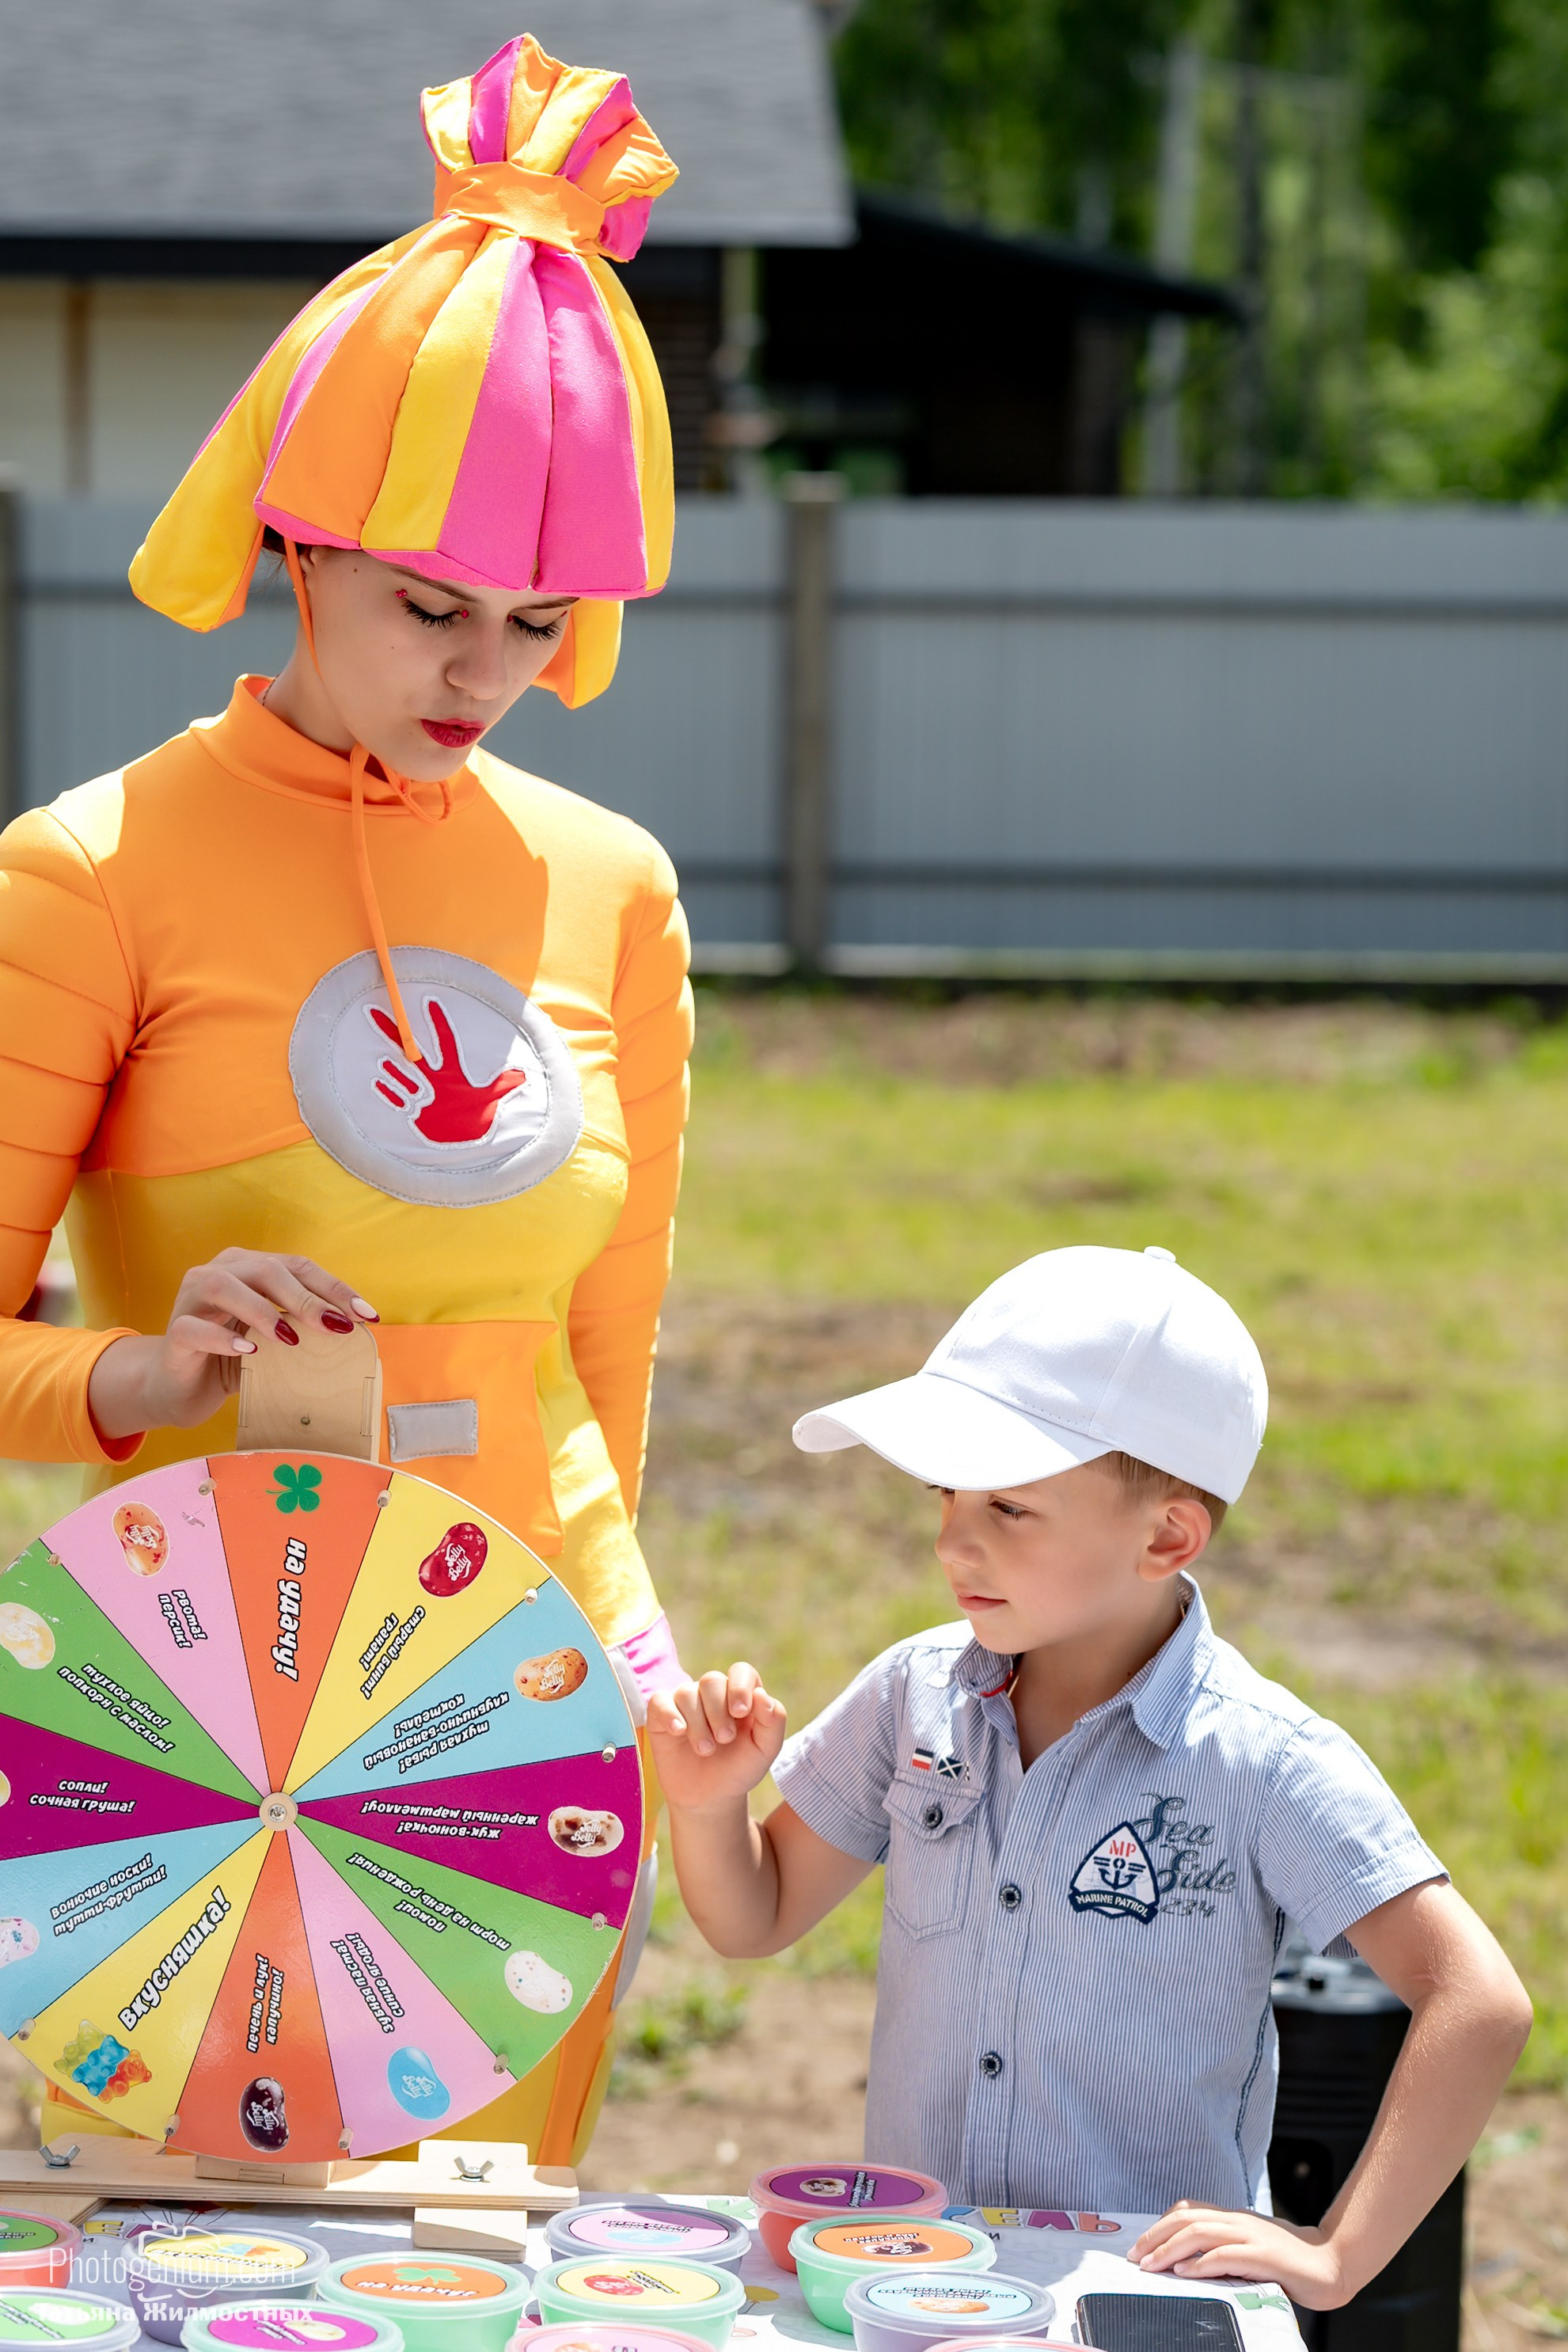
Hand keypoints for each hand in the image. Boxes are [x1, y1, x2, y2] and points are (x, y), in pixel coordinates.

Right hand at [87, 1248, 378, 1443]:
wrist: (183, 1387)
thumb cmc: (237, 1358)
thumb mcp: (277, 1342)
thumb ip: (305, 1328)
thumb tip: (354, 1331)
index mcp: (250, 1267)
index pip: (299, 1268)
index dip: (335, 1288)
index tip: (367, 1315)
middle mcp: (220, 1272)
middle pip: (266, 1271)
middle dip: (305, 1299)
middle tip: (335, 1327)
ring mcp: (191, 1298)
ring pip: (224, 1286)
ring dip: (261, 1310)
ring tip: (289, 1337)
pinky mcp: (175, 1331)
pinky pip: (195, 1328)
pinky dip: (223, 1337)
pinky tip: (248, 1350)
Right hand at [647, 1663, 786, 1813]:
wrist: (710, 1799)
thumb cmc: (739, 1770)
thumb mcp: (764, 1751)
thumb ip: (773, 1722)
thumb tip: (762, 1695)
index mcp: (740, 1696)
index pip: (741, 1671)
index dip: (740, 1687)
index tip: (741, 1713)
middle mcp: (712, 1694)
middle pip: (711, 1680)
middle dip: (718, 1711)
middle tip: (724, 1739)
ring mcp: (686, 1703)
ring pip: (686, 1692)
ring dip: (698, 1724)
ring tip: (706, 1750)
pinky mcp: (662, 1716)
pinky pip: (660, 1700)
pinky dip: (669, 1714)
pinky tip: (679, 1731)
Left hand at [1129, 2204, 1351, 2309]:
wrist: (1330, 2262)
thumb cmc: (1289, 2260)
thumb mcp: (1250, 2247)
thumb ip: (1225, 2248)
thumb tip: (1188, 2261)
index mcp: (1233, 2217)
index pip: (1188, 2210)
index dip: (1160, 2225)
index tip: (1142, 2246)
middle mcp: (1238, 2221)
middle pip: (1186, 2218)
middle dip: (1156, 2237)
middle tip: (1136, 2257)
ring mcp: (1250, 2236)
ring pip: (1199, 2232)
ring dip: (1170, 2249)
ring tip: (1151, 2266)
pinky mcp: (1263, 2256)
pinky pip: (1225, 2255)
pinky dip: (1200, 2263)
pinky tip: (1185, 2273)